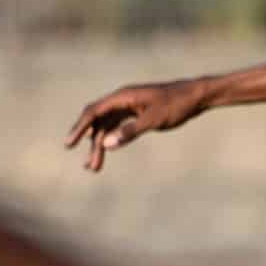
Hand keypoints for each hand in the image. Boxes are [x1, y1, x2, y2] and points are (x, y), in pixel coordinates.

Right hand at [66, 80, 209, 172]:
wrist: (195, 96)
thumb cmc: (176, 105)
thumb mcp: (154, 120)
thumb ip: (130, 132)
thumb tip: (107, 145)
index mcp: (123, 97)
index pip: (94, 112)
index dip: (80, 128)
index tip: (69, 144)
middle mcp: (122, 100)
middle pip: (98, 122)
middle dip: (91, 144)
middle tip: (89, 166)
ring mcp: (128, 106)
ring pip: (106, 126)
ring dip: (100, 146)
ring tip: (95, 168)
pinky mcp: (135, 113)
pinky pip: (116, 126)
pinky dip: (111, 139)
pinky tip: (107, 152)